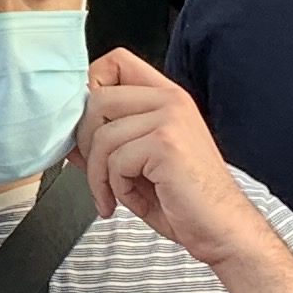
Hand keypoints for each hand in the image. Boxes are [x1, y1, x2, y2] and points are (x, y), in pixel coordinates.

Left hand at [78, 51, 261, 267]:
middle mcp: (171, 100)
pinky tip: (135, 200)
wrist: (223, 231)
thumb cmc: (186, 201)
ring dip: (99, 175)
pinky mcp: (165, 144)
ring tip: (116, 195)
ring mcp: (169, 119)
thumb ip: (107, 143)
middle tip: (97, 174)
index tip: (87, 126)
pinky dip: (117, 189)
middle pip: (97, 99)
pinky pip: (115, 161)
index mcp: (167, 97)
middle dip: (85, 143)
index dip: (90, 89)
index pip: (115, 62)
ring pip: (102, 135)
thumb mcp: (140, 165)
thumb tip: (69, 135)